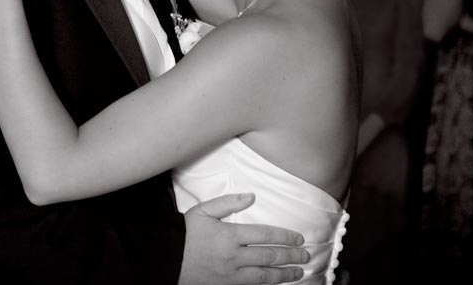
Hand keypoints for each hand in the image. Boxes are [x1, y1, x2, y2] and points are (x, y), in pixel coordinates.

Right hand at [179, 194, 306, 284]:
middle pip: (269, 256)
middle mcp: (233, 256)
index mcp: (229, 235)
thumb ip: (227, 202)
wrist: (167, 258)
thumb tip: (251, 196)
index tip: (298, 238)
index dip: (285, 237)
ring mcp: (231, 274)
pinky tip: (277, 282)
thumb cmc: (185, 233)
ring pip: (265, 276)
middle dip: (291, 256)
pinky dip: (268, 284)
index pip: (265, 236)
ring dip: (285, 274)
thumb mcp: (203, 211)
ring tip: (299, 272)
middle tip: (305, 255)